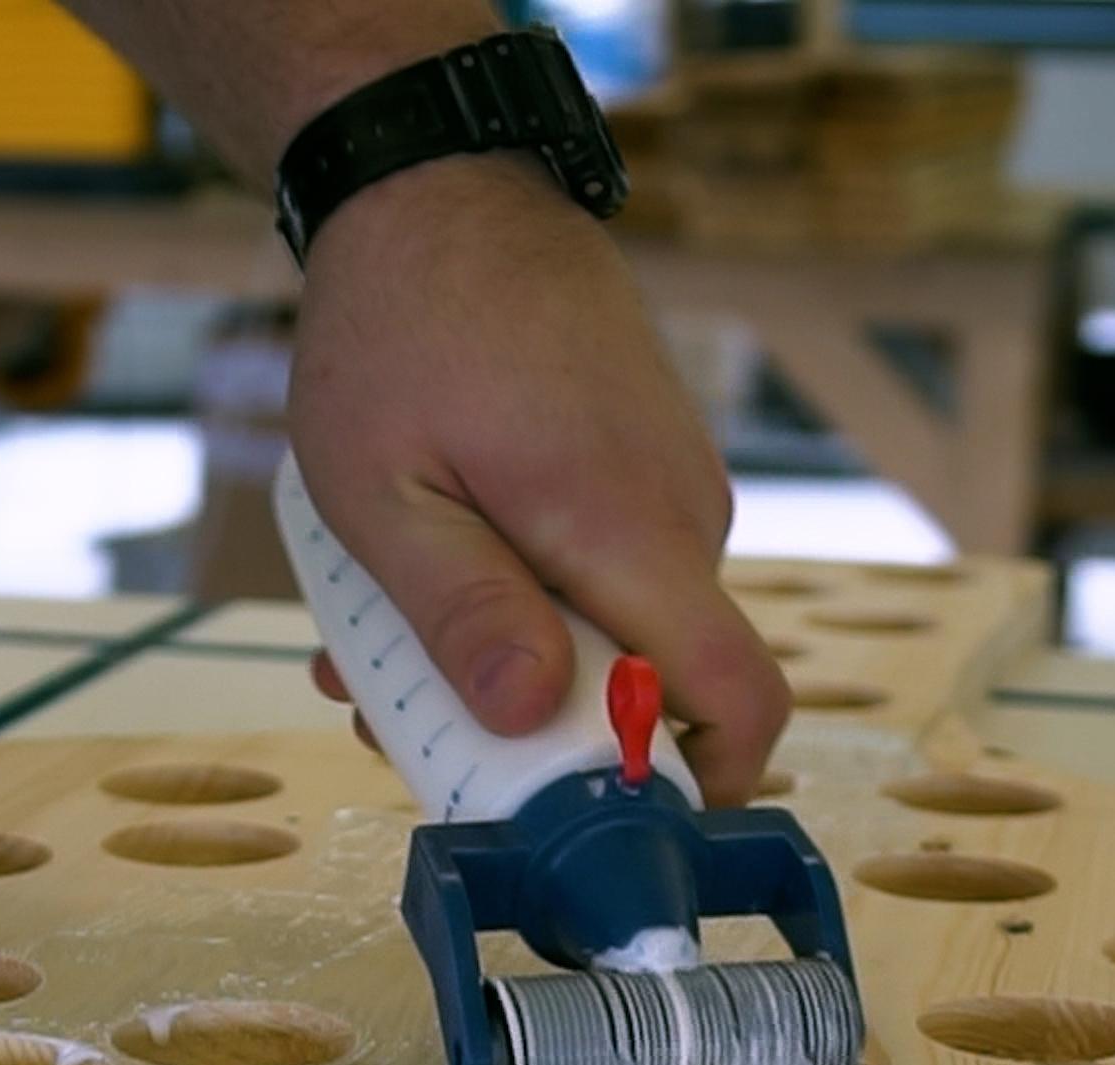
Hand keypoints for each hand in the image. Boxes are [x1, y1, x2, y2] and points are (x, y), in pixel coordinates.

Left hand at [287, 152, 788, 804]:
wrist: (443, 187)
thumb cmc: (401, 327)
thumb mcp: (383, 491)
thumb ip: (458, 610)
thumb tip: (530, 717)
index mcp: (630, 532)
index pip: (737, 697)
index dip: (697, 788)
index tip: (606, 827)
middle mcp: (680, 515)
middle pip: (649, 683)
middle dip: (533, 730)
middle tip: (397, 717)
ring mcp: (671, 484)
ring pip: (612, 626)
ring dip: (509, 655)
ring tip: (377, 631)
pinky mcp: (646, 464)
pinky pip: (602, 567)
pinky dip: (523, 590)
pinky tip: (428, 562)